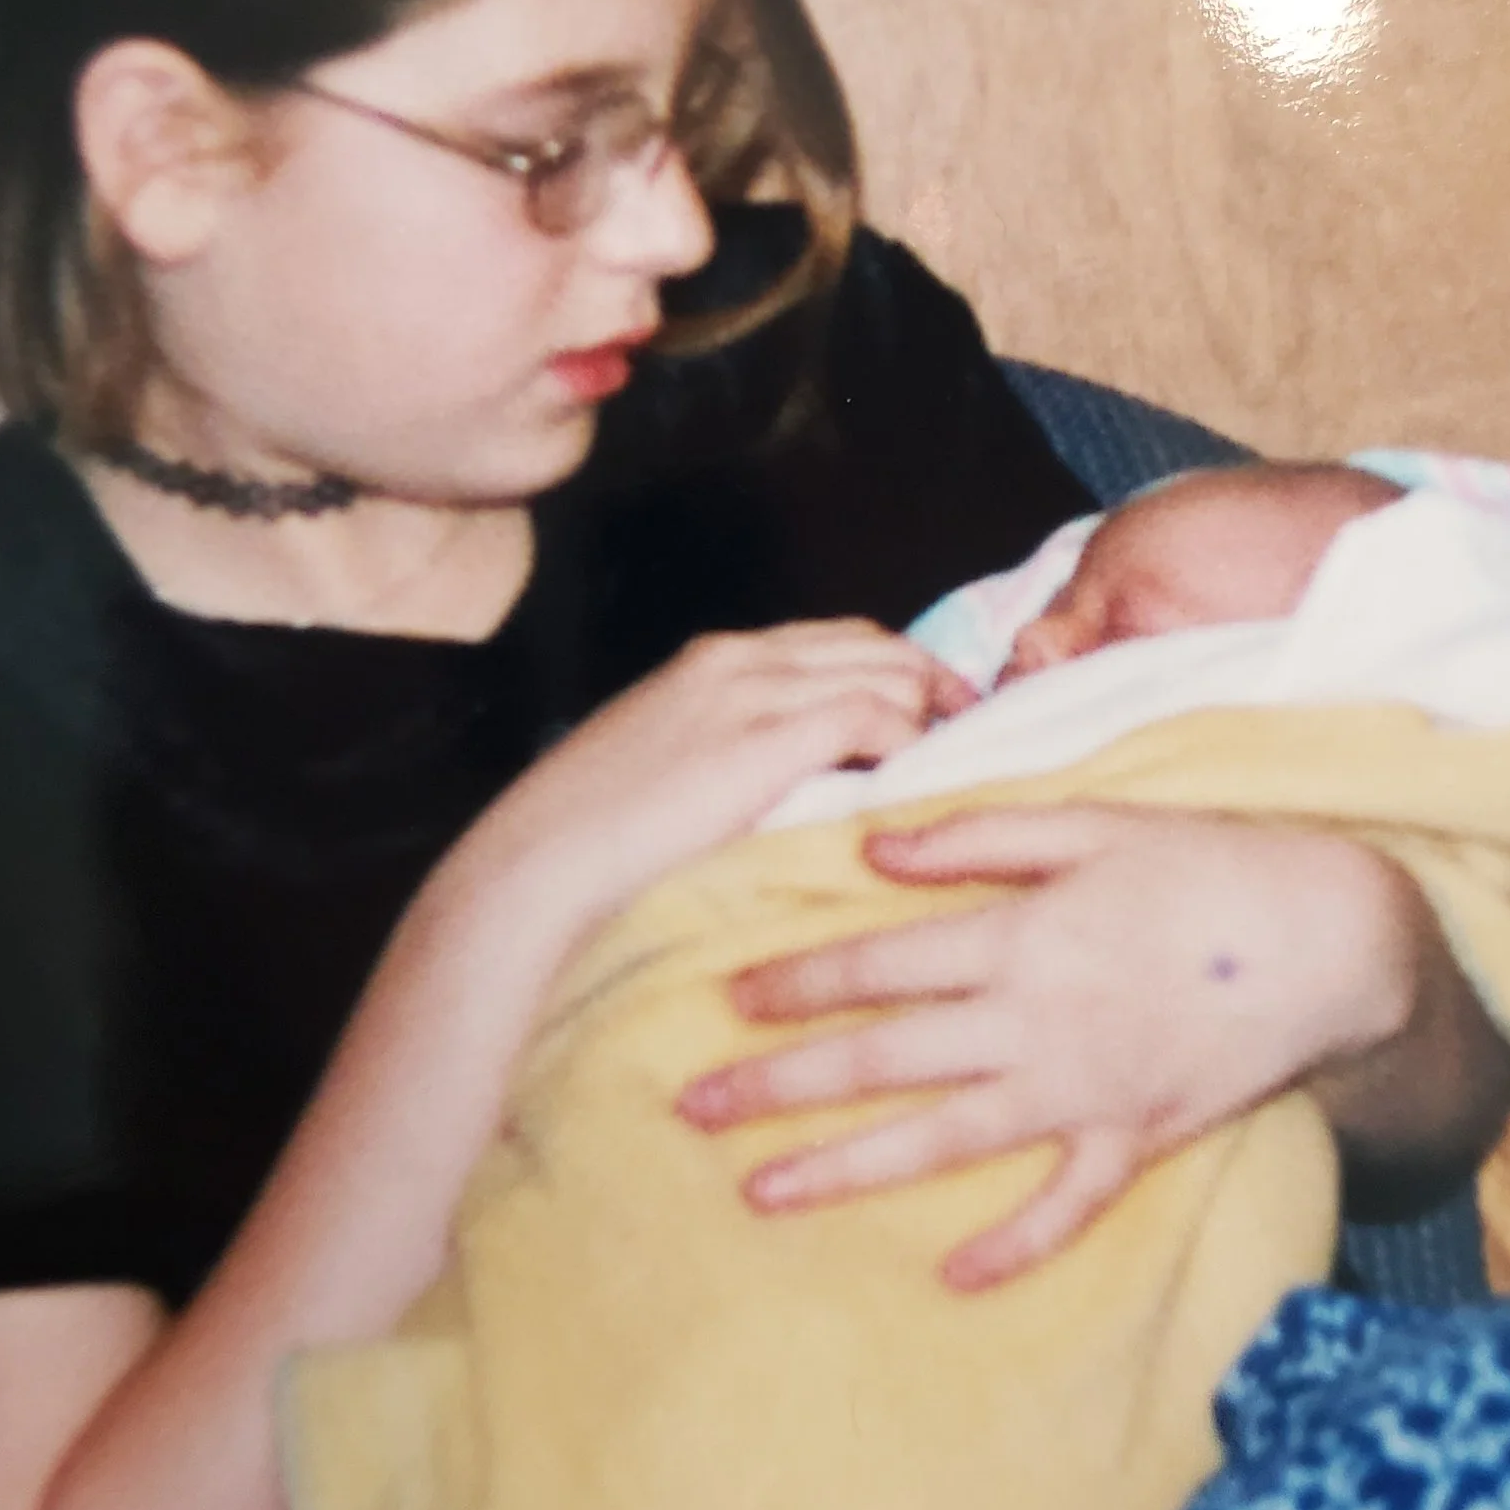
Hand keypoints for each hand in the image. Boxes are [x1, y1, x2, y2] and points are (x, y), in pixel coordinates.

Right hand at [456, 622, 972, 954]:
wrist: (542, 867)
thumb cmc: (595, 844)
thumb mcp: (668, 772)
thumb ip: (730, 754)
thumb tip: (800, 783)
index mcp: (714, 660)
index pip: (836, 642)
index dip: (892, 676)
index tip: (928, 721)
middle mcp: (741, 658)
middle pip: (875, 644)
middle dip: (929, 685)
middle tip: (967, 739)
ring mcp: (757, 690)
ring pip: (887, 672)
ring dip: (928, 717)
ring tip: (956, 768)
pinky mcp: (773, 734)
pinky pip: (878, 717)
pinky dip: (910, 745)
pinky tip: (918, 784)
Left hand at [676, 806, 1429, 1290]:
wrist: (1334, 938)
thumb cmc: (1212, 865)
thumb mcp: (1098, 821)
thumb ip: (983, 837)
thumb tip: (877, 845)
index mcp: (1021, 935)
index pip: (880, 964)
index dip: (797, 983)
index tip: (723, 1001)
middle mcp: (1035, 1021)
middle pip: (883, 1059)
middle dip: (779, 1086)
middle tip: (690, 1110)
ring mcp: (1083, 1091)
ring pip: (940, 1140)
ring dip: (844, 1170)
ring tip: (760, 1195)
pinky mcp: (1136, 1140)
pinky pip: (1064, 1207)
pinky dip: (1012, 1247)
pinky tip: (954, 1277)